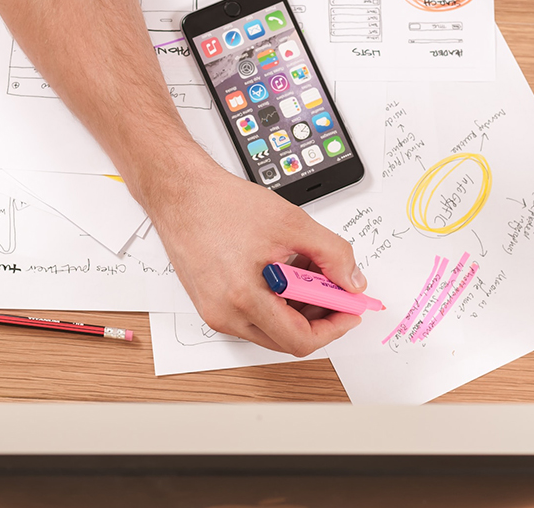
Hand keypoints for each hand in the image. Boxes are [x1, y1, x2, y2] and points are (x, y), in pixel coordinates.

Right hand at [145, 156, 365, 356]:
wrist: (180, 193)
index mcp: (244, 298)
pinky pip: (253, 317)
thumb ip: (332, 254)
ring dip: (297, 307)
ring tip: (306, 269)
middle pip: (287, 339)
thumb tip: (352, 282)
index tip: (349, 310)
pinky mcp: (210, 305)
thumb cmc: (221, 204)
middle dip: (318, 316)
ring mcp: (215, 312)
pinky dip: (276, 301)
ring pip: (270, 329)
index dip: (334, 328)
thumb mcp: (292, 222)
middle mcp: (225, 314)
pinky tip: (284, 270)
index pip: (300, 340)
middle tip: (334, 288)